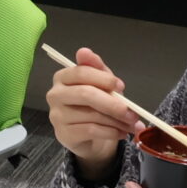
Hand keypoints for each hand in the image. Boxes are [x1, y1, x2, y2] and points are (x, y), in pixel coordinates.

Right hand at [46, 47, 139, 178]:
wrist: (87, 136)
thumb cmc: (94, 105)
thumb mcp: (100, 84)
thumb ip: (96, 68)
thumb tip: (84, 51)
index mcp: (62, 77)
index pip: (81, 72)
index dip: (104, 79)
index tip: (121, 87)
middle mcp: (55, 95)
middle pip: (85, 94)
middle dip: (113, 104)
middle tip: (132, 113)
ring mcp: (57, 116)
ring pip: (92, 115)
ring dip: (116, 121)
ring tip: (130, 124)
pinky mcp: (63, 134)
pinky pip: (91, 130)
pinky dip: (111, 132)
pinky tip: (121, 132)